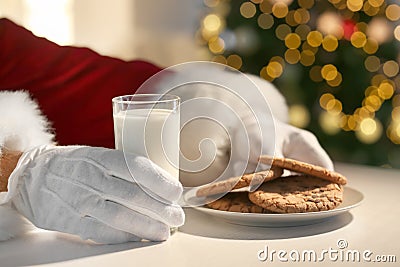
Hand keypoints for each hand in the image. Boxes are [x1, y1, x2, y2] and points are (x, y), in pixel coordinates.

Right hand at [6, 145, 183, 242]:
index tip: (176, 193)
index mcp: (101, 157)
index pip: (136, 168)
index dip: (160, 182)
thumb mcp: (97, 155)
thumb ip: (122, 168)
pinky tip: (140, 237)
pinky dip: (124, 236)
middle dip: (160, 208)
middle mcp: (92, 178)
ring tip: (164, 231)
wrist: (33, 176)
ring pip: (120, 215)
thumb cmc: (74, 165)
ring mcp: (80, 200)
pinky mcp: (70, 220)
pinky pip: (101, 231)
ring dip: (147, 225)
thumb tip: (159, 183)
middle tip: (178, 216)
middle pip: (133, 195)